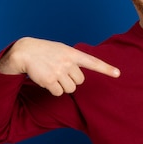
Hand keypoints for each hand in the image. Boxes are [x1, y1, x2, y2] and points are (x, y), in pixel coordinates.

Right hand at [0, 37, 119, 95]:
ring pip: (70, 89)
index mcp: (73, 53)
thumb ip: (73, 60)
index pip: (93, 62)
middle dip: (71, 80)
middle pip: (80, 81)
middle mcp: (68, 62)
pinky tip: (46, 80)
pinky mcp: (50, 80)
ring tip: (52, 75)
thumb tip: (79, 79)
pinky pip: (58, 93)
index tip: (117, 74)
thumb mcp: (62, 50)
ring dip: (62, 86)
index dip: (106, 69)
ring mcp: (59, 71)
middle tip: (60, 72)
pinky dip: (53, 90)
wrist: (25, 51)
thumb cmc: (45, 51)